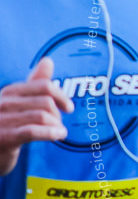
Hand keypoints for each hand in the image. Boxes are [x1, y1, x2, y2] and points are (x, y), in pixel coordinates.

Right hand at [0, 58, 73, 175]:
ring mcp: (2, 120)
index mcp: (10, 92)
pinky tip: (59, 135)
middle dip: (58, 114)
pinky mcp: (5, 137)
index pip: (44, 86)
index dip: (62, 96)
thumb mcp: (19, 102)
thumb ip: (35, 83)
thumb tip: (48, 60)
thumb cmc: (7, 125)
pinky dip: (51, 133)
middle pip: (46, 102)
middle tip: (58, 125)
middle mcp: (3, 102)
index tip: (69, 108)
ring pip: (42, 116)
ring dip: (56, 125)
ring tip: (59, 132)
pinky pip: (34, 131)